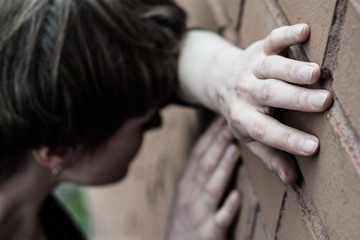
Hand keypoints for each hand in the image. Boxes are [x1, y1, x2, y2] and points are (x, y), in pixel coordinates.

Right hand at [167, 117, 240, 239]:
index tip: (221, 118)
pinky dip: (228, 207)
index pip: (197, 154)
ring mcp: (199, 214)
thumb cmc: (188, 216)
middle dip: (217, 144)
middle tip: (230, 124)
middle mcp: (190, 195)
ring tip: (234, 151)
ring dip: (223, 168)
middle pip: (204, 165)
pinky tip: (237, 196)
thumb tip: (219, 146)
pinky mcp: (209, 233)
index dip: (209, 135)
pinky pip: (219, 219)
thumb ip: (201, 171)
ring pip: (211, 188)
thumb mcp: (188, 191)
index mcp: (187, 183)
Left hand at [178, 24, 331, 183]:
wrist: (217, 80)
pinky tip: (305, 31)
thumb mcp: (248, 136)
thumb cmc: (240, 112)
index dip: (287, 140)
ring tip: (316, 73)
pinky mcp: (258, 49)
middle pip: (269, 95)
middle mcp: (245, 92)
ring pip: (271, 68)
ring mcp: (251, 69)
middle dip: (295, 99)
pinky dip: (286, 34)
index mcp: (243, 117)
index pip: (266, 131)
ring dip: (292, 69)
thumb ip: (269, 155)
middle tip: (323, 102)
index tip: (313, 147)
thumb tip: (292, 179)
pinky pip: (271, 40)